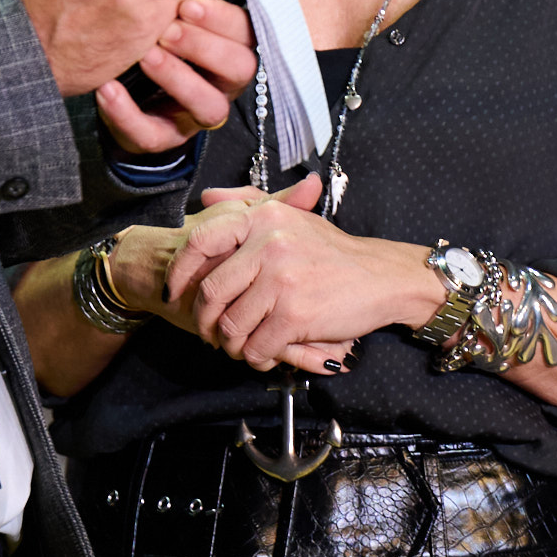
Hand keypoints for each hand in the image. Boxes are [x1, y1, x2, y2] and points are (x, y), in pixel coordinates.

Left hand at [91, 0, 274, 151]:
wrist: (111, 63)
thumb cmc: (162, 20)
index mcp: (234, 41)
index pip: (249, 33)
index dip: (224, 18)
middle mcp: (223, 78)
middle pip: (240, 68)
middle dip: (205, 46)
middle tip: (170, 24)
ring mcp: (194, 110)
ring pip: (209, 106)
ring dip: (179, 79)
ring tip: (146, 53)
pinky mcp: (161, 135)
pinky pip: (153, 134)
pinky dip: (130, 114)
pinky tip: (107, 88)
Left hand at [164, 177, 446, 370]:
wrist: (382, 277)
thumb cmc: (333, 252)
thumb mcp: (291, 218)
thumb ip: (248, 203)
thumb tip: (207, 199)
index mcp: (264, 218)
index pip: (201, 242)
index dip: (180, 272)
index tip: (175, 293)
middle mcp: (269, 244)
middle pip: (211, 293)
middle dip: (205, 321)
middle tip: (209, 333)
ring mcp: (281, 280)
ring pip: (231, 326)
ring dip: (231, 345)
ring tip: (241, 345)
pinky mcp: (294, 314)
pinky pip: (257, 347)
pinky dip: (257, 357)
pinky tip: (266, 353)